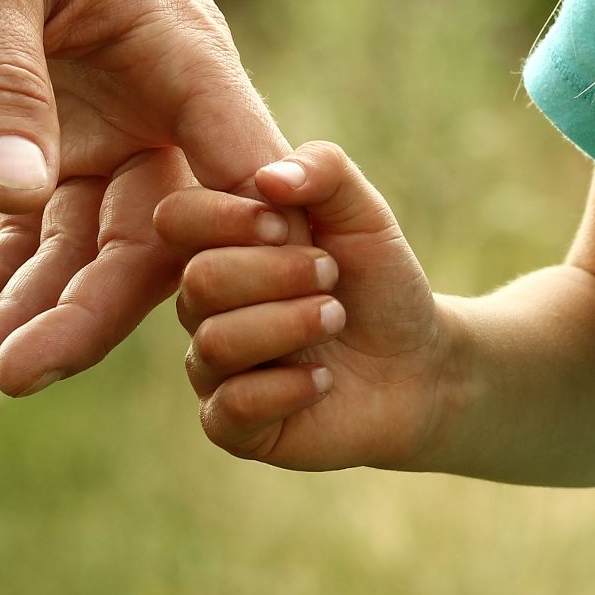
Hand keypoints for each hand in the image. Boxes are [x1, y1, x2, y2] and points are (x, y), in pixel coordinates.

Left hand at [0, 0, 298, 395]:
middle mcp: (157, 105)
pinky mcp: (46, 142)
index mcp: (180, 53)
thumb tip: (12, 200)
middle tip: (11, 376)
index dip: (232, 255)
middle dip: (83, 314)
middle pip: (147, 238)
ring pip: (82, 250)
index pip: (230, 168)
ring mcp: (104, 129)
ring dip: (27, 311)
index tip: (225, 342)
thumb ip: (3, 84)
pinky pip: (31, 231)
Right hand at [153, 142, 446, 469]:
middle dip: (279, 275)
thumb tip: (269, 179)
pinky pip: (233, 405)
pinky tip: (322, 380)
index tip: (290, 225)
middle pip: (199, 281)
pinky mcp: (231, 424)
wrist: (418, 364)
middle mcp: (201, 306)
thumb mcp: (364, 213)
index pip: (176, 219)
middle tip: (330, 278)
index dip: (228, 218)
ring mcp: (211, 366)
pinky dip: (288, 388)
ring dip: (291, 326)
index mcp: (218, 246)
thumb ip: (323, 170)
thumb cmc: (378, 283)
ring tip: (334, 320)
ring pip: (216, 343)